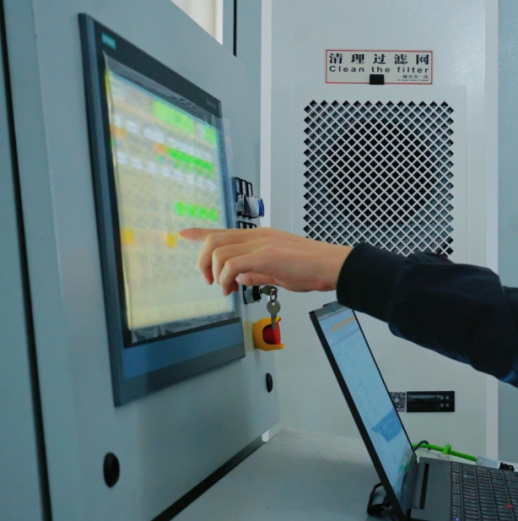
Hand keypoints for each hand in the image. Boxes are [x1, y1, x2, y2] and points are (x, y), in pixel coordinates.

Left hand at [178, 227, 352, 294]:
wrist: (332, 265)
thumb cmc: (313, 268)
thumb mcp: (279, 272)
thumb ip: (256, 273)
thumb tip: (237, 277)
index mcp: (261, 236)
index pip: (223, 231)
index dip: (199, 232)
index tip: (183, 233)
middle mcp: (258, 235)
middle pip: (214, 239)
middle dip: (203, 261)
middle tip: (209, 280)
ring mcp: (261, 243)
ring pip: (219, 252)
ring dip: (215, 273)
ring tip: (224, 289)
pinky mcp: (265, 255)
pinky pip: (232, 265)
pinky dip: (226, 278)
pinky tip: (233, 288)